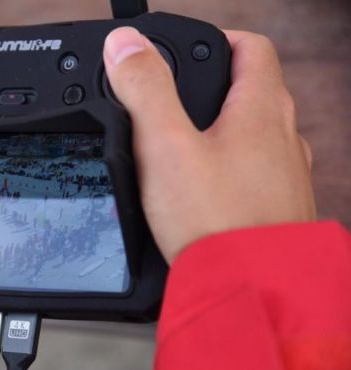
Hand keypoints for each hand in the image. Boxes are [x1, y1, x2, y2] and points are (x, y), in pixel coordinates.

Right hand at [103, 27, 315, 263]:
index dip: (216, 38)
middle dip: (213, 87)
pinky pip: (254, 174)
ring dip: (222, 130)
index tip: (186, 49)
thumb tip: (125, 45)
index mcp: (261, 110)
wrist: (251, 289)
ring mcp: (286, 175)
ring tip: (182, 146)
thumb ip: (145, 89)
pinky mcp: (277, 208)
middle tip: (175, 98)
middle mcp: (284, 138)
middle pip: (252, 90)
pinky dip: (229, 170)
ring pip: (254, 136)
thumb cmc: (216, 221)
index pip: (250, 47)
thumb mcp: (165, 146)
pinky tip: (201, 193)